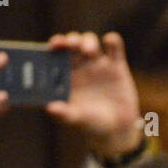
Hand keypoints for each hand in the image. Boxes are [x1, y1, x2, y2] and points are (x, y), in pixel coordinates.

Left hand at [45, 30, 141, 159]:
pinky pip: (115, 46)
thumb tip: (49, 108)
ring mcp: (98, 63)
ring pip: (90, 41)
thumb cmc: (91, 123)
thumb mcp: (77, 119)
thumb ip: (64, 114)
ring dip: (88, 41)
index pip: (57, 52)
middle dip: (71, 40)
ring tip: (89, 52)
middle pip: (73, 42)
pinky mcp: (117, 65)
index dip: (55, 45)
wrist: (117, 128)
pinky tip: (109, 42)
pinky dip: (112, 40)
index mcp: (65, 73)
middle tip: (71, 45)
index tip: (54, 46)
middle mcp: (80, 65)